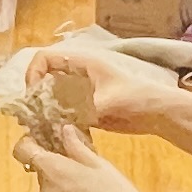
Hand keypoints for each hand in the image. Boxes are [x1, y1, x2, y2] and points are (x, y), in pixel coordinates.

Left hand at [10, 129, 169, 191]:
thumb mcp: (100, 165)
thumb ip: (77, 147)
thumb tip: (64, 130)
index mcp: (53, 169)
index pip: (24, 150)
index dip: (29, 143)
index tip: (43, 141)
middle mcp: (44, 190)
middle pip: (41, 171)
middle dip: (57, 166)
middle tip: (83, 167)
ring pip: (50, 189)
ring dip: (62, 186)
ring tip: (90, 190)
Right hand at [26, 43, 186, 133]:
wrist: (158, 114)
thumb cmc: (137, 99)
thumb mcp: (109, 101)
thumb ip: (82, 109)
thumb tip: (56, 120)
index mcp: (82, 63)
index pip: (45, 58)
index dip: (33, 73)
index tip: (33, 95)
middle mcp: (78, 75)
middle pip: (45, 78)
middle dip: (36, 95)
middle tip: (33, 116)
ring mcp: (81, 92)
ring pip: (52, 96)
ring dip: (44, 110)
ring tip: (40, 127)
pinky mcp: (86, 108)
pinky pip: (63, 111)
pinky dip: (55, 120)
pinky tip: (55, 133)